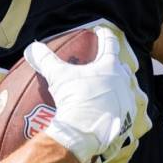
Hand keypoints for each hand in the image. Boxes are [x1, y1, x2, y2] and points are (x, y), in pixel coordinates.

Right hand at [23, 26, 135, 162]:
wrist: (84, 131)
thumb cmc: (75, 98)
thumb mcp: (58, 76)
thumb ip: (46, 59)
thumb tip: (33, 48)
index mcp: (109, 66)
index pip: (110, 43)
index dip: (104, 35)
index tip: (100, 31)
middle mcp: (123, 81)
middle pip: (122, 67)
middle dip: (115, 64)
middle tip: (106, 64)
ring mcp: (128, 100)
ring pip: (129, 89)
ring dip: (121, 87)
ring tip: (114, 89)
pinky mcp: (128, 119)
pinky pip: (129, 112)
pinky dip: (122, 109)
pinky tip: (115, 112)